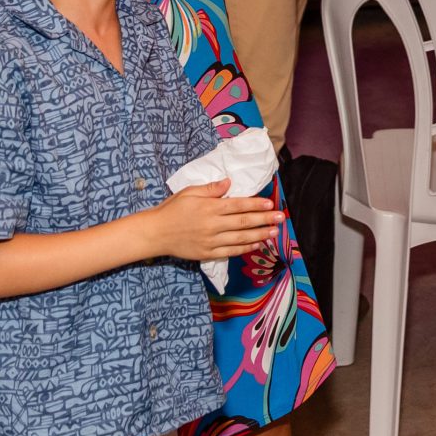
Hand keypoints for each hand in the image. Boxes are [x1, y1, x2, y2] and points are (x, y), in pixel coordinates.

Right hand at [149, 180, 282, 260]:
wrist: (155, 233)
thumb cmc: (172, 209)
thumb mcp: (189, 192)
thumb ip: (211, 189)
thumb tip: (229, 182)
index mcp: (209, 208)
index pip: (238, 205)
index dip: (256, 204)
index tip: (270, 203)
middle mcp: (212, 225)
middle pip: (243, 222)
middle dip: (264, 220)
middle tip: (280, 218)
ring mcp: (211, 241)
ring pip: (241, 238)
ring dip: (260, 235)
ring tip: (274, 232)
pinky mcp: (208, 253)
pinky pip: (231, 251)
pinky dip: (245, 248)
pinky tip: (257, 244)